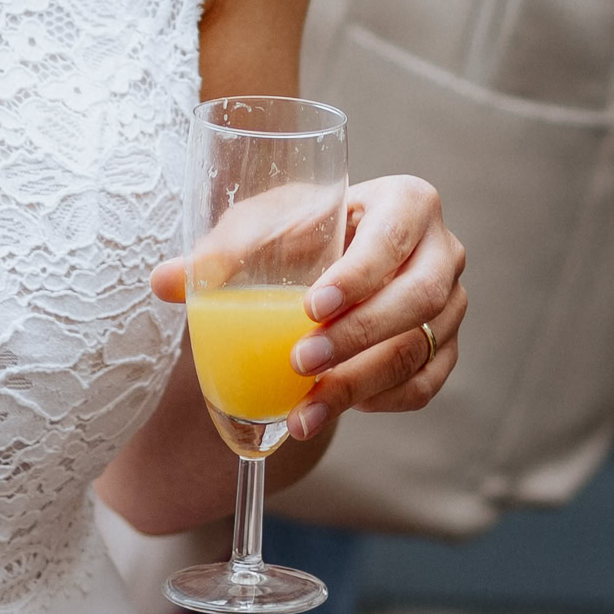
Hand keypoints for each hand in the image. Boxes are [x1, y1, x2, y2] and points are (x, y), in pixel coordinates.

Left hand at [155, 171, 462, 440]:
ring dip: (360, 384)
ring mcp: (451, 304)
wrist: (334, 262)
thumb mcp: (264, 226)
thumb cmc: (301, 232)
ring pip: (419, 350)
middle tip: (300, 361)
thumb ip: (219, 249)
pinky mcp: (444, 349)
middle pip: (418, 299)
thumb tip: (162, 280)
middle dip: (358, 336)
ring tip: (304, 410)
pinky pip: (423, 385)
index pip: (393, 238)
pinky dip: (380, 402)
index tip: (311, 306)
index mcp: (407, 203)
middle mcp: (443, 251)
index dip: (359, 274)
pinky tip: (333, 406)